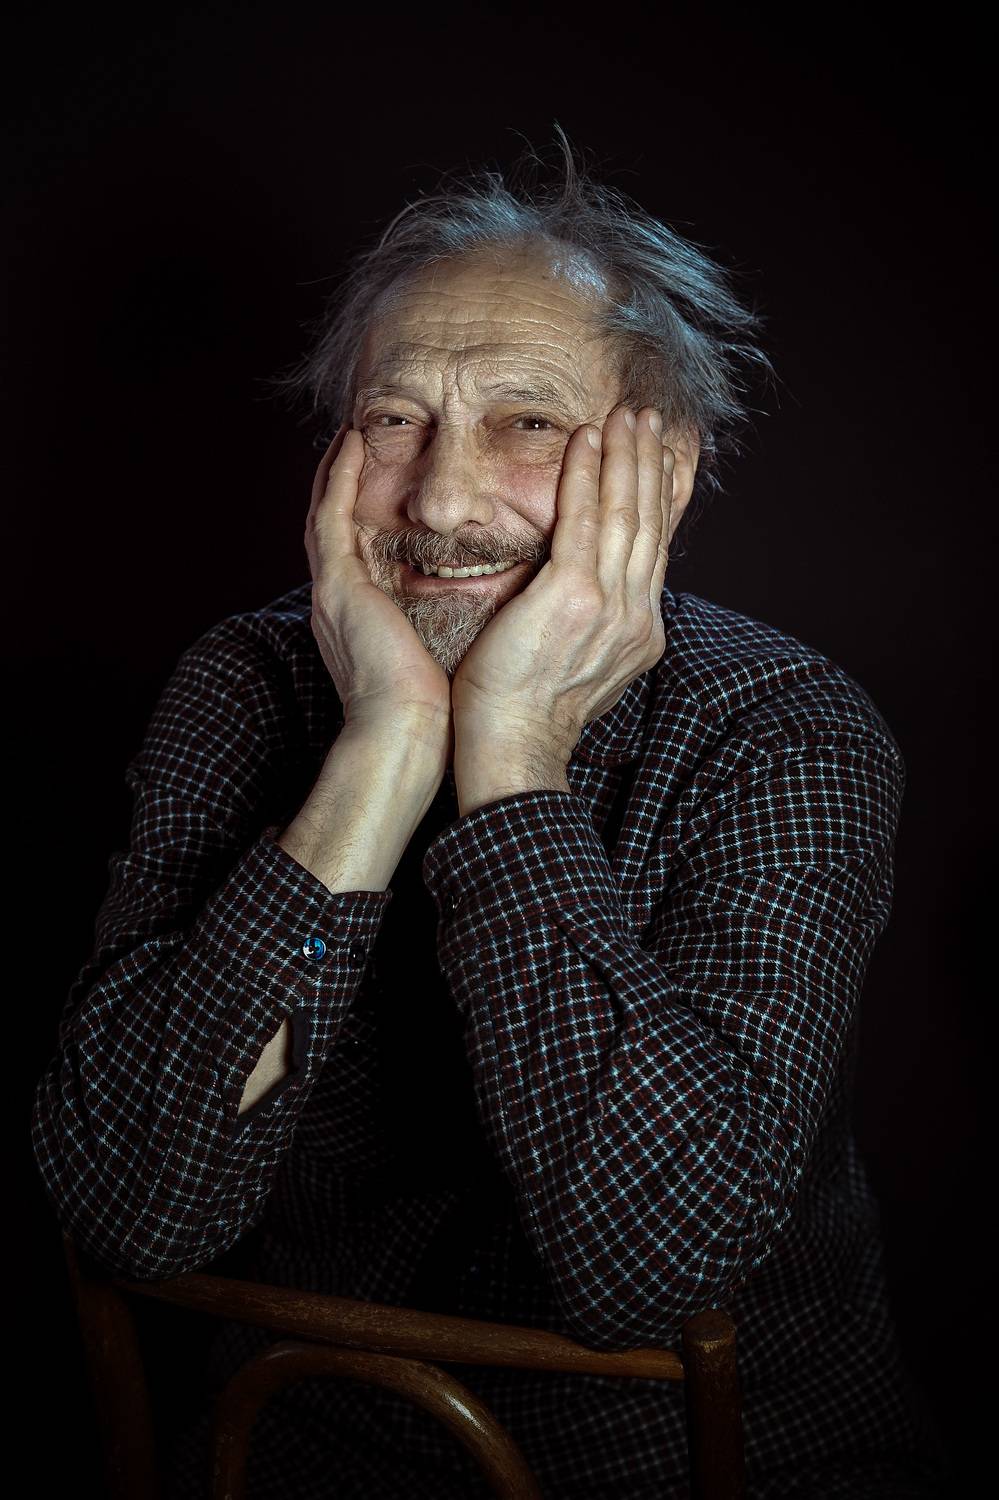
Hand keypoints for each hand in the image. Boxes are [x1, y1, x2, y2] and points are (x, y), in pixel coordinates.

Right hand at [305, 427, 451, 755]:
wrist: (412, 736)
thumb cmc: (441, 709)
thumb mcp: (453, 650)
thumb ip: (464, 621)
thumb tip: (511, 600)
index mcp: (366, 616)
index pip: (365, 546)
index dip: (372, 507)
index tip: (391, 473)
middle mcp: (342, 599)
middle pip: (340, 523)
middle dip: (345, 480)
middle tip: (360, 437)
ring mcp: (335, 591)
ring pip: (326, 511)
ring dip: (335, 468)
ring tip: (351, 428)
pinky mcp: (338, 587)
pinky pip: (329, 518)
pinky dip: (335, 479)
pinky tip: (349, 443)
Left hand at [450, 405, 673, 765]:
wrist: (515, 749)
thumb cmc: (527, 716)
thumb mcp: (579, 668)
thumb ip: (593, 628)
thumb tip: (590, 603)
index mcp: (639, 632)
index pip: (657, 550)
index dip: (664, 497)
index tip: (670, 458)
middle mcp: (636, 615)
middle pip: (650, 523)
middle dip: (652, 464)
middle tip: (651, 418)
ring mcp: (610, 605)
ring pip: (625, 513)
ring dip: (627, 456)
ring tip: (627, 415)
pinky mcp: (573, 596)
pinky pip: (583, 520)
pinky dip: (586, 474)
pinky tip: (588, 439)